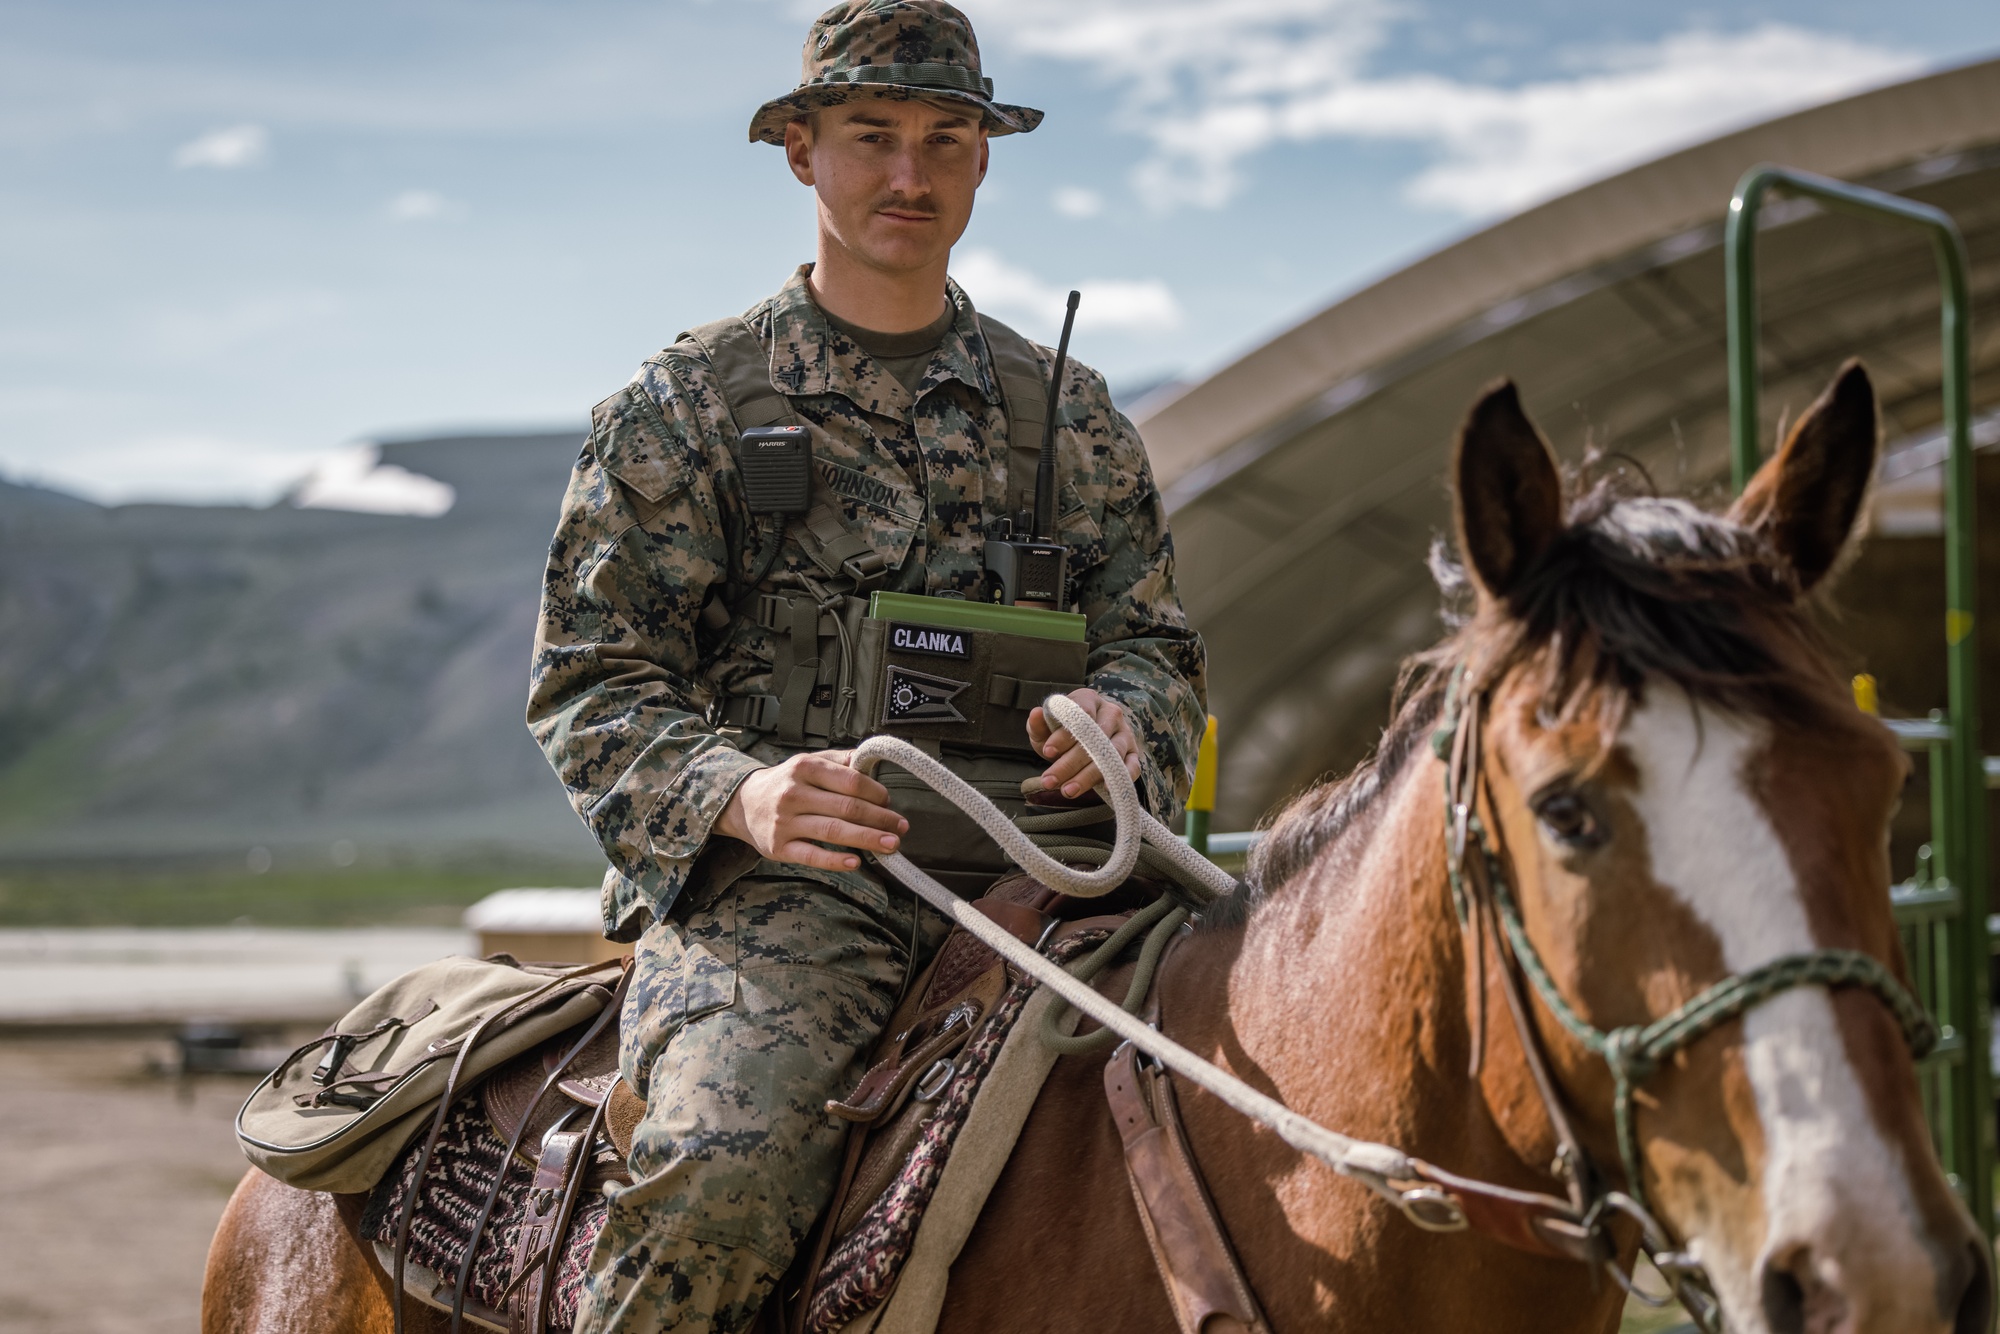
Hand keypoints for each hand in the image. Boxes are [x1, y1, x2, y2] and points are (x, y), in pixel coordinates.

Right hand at [716, 750, 908, 872]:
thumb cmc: (786, 782)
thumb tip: (872, 760)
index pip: (850, 780)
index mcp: (805, 768)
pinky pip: (811, 855)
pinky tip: (856, 862)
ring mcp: (785, 822)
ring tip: (892, 845)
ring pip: (833, 831)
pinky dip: (835, 860)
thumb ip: (840, 761)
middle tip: (901, 827)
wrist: (743, 803)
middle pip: (846, 807)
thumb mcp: (808, 762)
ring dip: (867, 839)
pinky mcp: (779, 847)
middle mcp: (794, 793)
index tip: (889, 802)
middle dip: (880, 819)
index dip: (876, 793)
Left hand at [1027, 689, 1141, 798]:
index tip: (1047, 752)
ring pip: (1111, 754)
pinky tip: (1105, 787)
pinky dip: (1121, 776)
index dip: (1064, 735)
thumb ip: (1039, 723)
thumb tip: (1035, 713)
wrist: (1083, 739)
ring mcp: (1125, 733)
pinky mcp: (1133, 753)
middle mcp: (1110, 713)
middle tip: (1050, 781)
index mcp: (1088, 699)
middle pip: (1094, 738)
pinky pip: (1132, 765)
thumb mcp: (1046, 727)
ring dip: (1088, 775)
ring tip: (1068, 790)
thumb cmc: (1062, 732)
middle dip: (1069, 763)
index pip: (1080, 714)